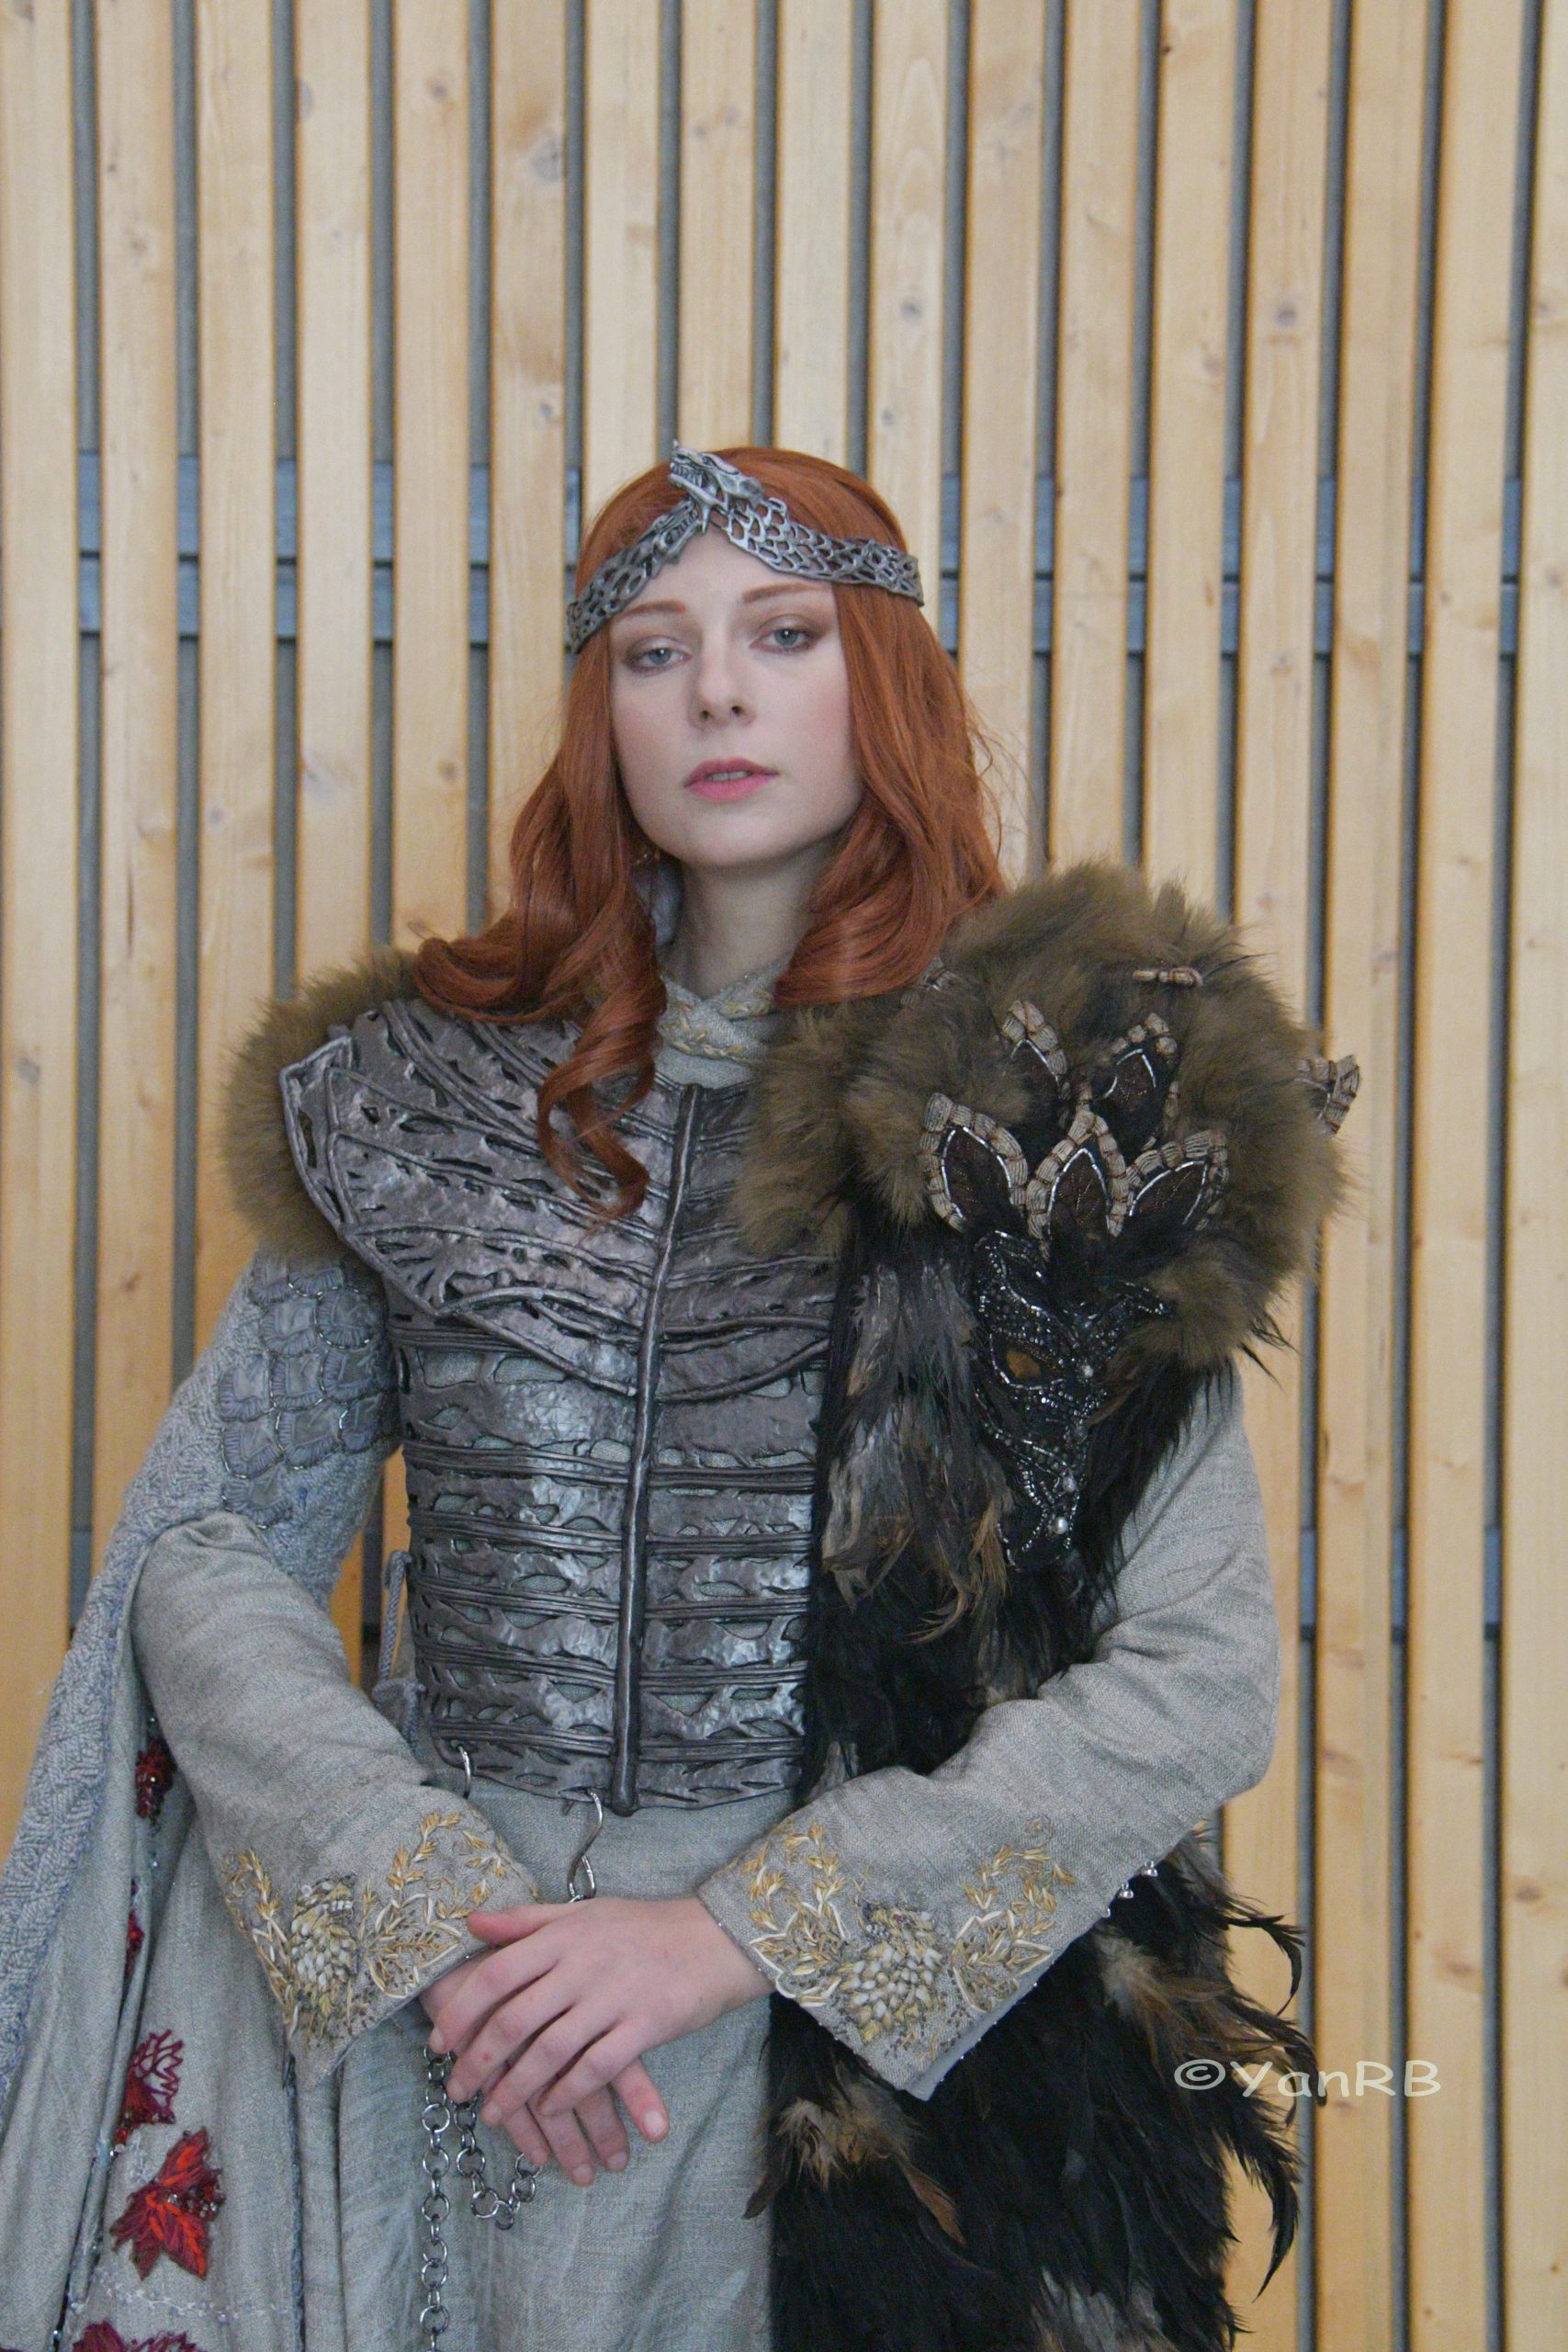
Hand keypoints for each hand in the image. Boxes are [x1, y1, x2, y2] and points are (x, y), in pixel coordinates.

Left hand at [429, 1894, 769, 2171]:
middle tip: (455, 2088)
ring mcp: (613, 1996)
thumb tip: (471, 1923)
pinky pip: (595, 2068)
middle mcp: (583, 1964)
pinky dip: (567, 2093)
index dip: (463, 2010)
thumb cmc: (644, 1927)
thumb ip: (526, 1921)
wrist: (715, 1938)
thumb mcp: (583, 1914)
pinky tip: (550, 2109)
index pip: (497, 1973)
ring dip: (515, 2089)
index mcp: (564, 1934)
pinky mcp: (644, 2026)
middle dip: (478, 2060)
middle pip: (515, 2019)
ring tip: (492, 2113)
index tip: (439, 2041)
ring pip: (549, 2051)